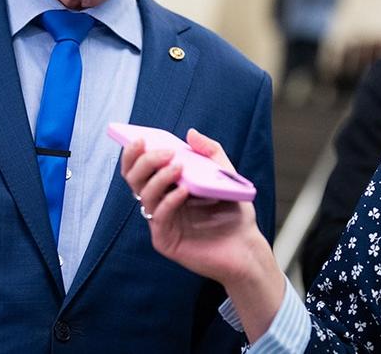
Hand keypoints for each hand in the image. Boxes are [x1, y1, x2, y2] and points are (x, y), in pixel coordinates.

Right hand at [121, 129, 284, 340]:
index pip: (140, 169)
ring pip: (144, 195)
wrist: (247, 246)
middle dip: (145, 162)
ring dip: (159, 178)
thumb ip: (210, 152)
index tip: (139, 139)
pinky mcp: (165, 240)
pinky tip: (183, 191)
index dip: (133, 154)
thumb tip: (190, 133)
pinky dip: (169, 200)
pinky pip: (158, 216)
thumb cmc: (235, 213)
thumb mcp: (225, 175)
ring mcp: (161, 222)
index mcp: (167, 187)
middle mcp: (159, 203)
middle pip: (135, 180)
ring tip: (178, 167)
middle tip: (164, 153)